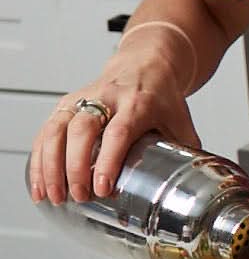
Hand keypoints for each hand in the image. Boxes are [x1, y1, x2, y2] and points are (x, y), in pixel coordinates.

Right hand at [29, 45, 199, 204]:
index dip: (109, 160)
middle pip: (83, 130)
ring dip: (50, 165)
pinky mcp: (66, 104)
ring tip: (53, 195)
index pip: (119, 133)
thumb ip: (187, 151)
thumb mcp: (180, 120)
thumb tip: (198, 186)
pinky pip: (46, 130)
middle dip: (75, 166)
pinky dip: (40, 158)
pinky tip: (39, 182)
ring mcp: (83, 99)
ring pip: (57, 129)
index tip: (102, 187)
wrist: (146, 63)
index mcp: (139, 103)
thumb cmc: (162, 95)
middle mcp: (107, 99)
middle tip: (78, 196)